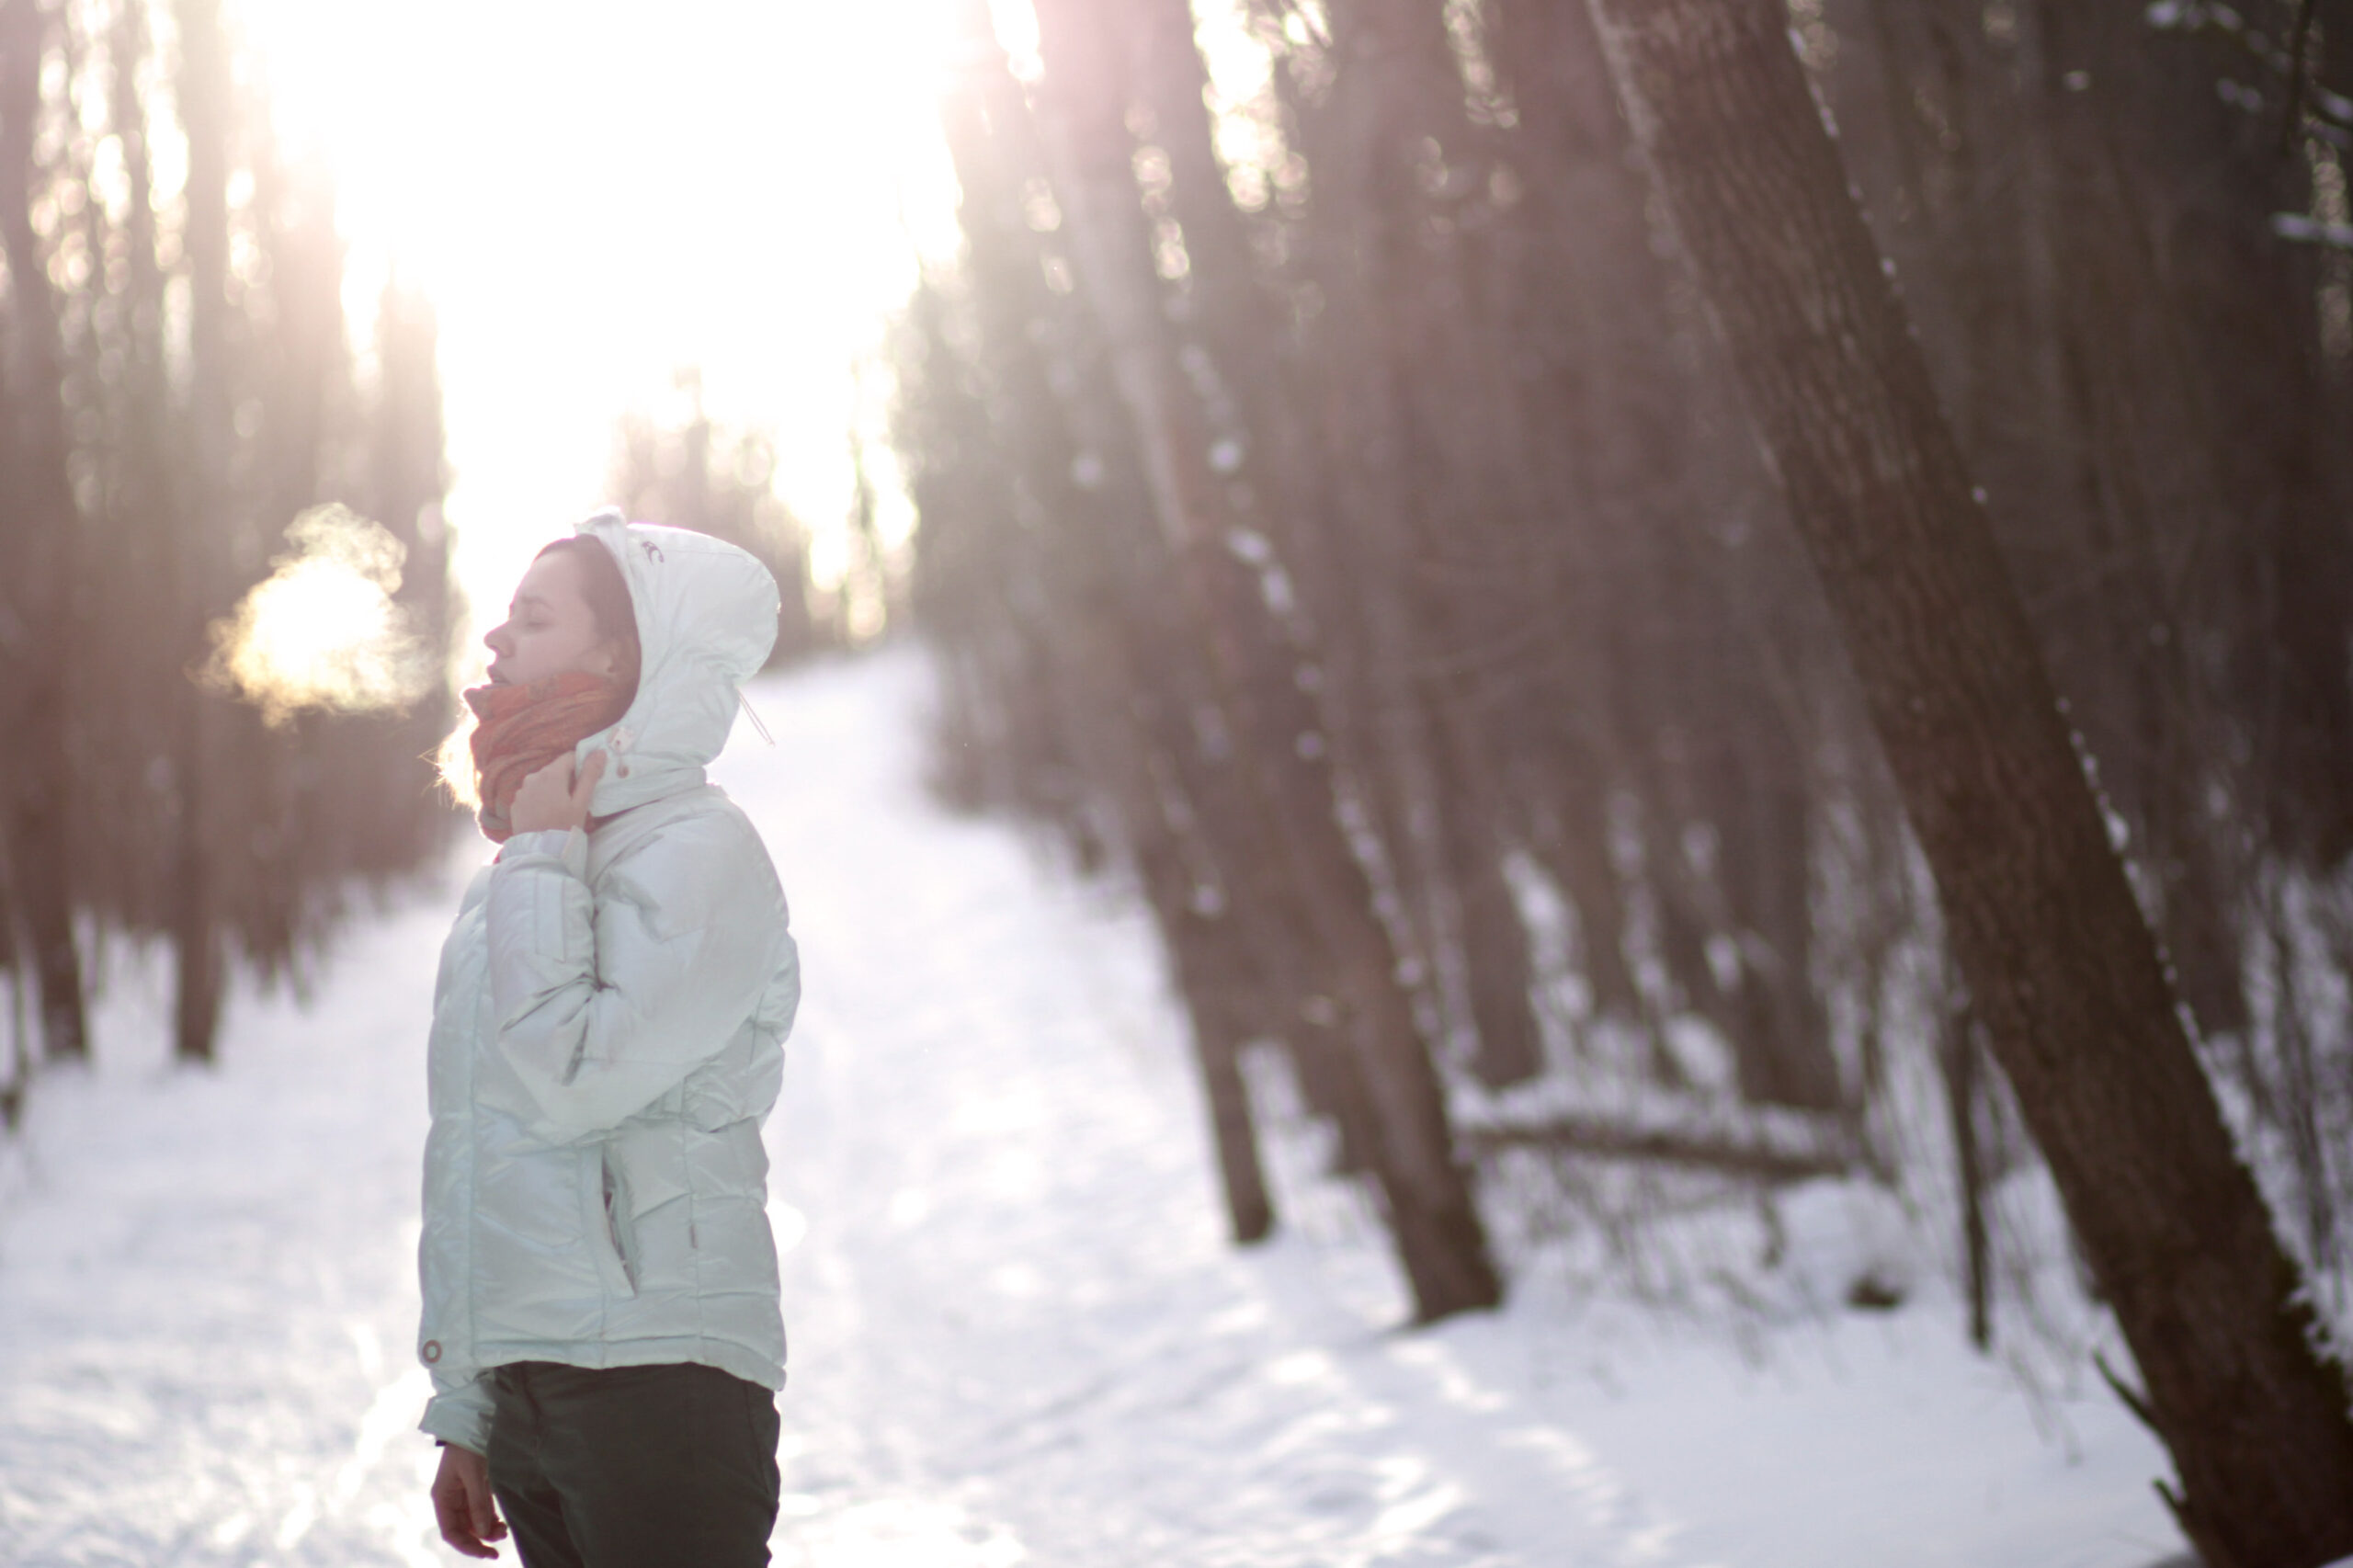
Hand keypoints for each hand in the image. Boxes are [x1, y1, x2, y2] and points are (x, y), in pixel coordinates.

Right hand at [431, 1443, 507, 1558]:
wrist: (475, 1421)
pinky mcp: (477, 1488)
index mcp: (443, 1498)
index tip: (486, 1553)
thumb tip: (482, 1532)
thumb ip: (478, 1503)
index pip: (451, 1532)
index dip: (467, 1546)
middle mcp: (451, 1500)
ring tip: (504, 1532)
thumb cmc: (469, 1445)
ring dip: (488, 1530)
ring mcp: (464, 1495)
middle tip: (498, 1549)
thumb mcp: (474, 1473)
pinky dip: (491, 1520)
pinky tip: (501, 1524)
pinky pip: (482, 1511)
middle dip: (480, 1540)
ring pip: (474, 1522)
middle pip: (463, 1530)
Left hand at [510, 749, 606, 834]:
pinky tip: (546, 813)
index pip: (570, 757)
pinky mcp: (516, 803)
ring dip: (552, 788)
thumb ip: (590, 775)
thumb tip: (600, 752)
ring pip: (542, 782)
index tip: (588, 780)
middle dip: (567, 779)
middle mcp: (533, 776)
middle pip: (555, 770)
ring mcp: (522, 790)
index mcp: (551, 774)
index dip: (581, 765)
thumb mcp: (581, 802)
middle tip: (576, 798)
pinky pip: (531, 794)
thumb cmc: (564, 826)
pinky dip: (540, 798)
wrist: (539, 852)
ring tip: (560, 808)